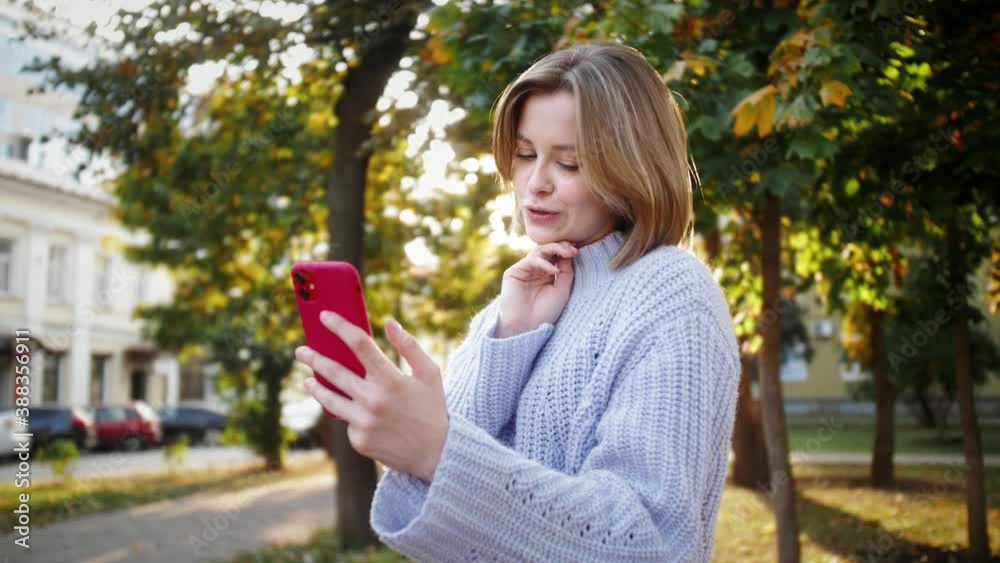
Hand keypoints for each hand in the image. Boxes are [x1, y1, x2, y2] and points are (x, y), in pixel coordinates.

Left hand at [296, 310, 448, 481]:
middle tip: (301, 351)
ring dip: (315, 387)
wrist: (436, 454)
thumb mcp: (429, 373)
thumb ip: (409, 346)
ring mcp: (363, 422)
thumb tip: (389, 322)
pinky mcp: (358, 439)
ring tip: (307, 380)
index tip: (325, 317)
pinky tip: (354, 412)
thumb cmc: (432, 409)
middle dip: (314, 358)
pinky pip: (347, 420)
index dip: (340, 327)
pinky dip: (349, 413)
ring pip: (330, 399)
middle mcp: (373, 400)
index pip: (359, 344)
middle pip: (334, 371)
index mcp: (391, 380)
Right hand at [496, 241, 578, 336]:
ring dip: (554, 249)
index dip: (566, 249)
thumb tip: (570, 252)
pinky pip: (531, 261)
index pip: (556, 255)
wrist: (527, 327)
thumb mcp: (562, 290)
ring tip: (567, 253)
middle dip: (561, 246)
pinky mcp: (514, 272)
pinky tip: (554, 271)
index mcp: (547, 273)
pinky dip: (544, 264)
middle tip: (573, 249)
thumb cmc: (546, 312)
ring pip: (539, 251)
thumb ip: (566, 271)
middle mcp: (536, 269)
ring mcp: (525, 269)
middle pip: (548, 250)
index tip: (577, 250)